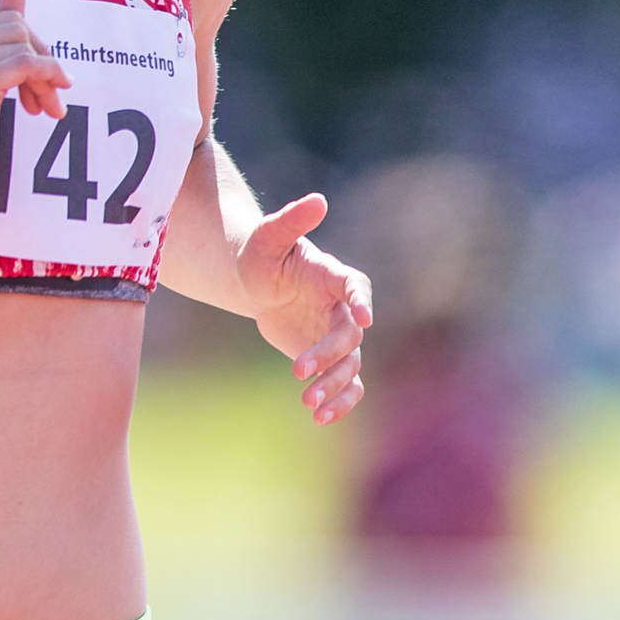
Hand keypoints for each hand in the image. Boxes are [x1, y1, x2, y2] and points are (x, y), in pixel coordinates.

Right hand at [0, 0, 72, 204]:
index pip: (7, 20)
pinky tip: (51, 101)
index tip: (37, 81)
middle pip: (18, 29)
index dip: (31, 48)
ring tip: (46, 106)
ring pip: (25, 48)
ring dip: (46, 79)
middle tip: (49, 96)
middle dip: (42, 60)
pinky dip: (47, 78)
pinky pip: (26, 65)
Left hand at [237, 192, 371, 424]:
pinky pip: (347, 383)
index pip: (355, 287)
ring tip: (308, 407)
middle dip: (327, 355)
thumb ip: (289, 220)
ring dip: (333, 387)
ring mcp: (339, 335)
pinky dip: (340, 401)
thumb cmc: (262, 254)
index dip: (360, 301)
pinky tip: (322, 419)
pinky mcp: (330, 358)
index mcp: (334, 276)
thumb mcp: (267, 237)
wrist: (258, 281)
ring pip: (350, 366)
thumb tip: (318, 200)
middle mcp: (344, 308)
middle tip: (298, 372)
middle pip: (348, 336)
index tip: (361, 319)